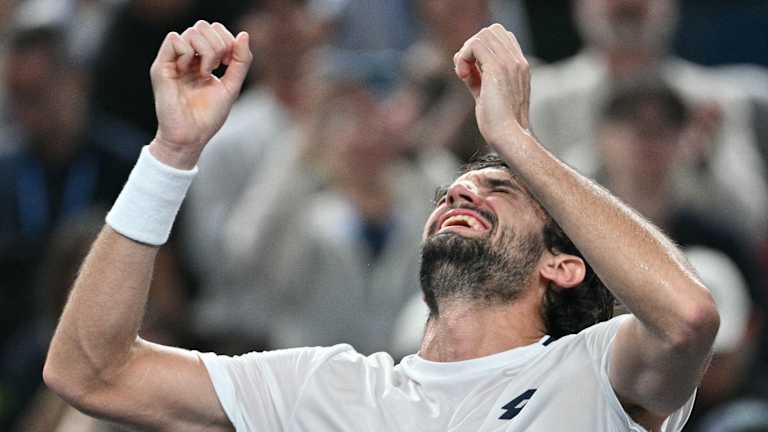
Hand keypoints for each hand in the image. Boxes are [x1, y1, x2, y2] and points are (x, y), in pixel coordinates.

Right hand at [149, 21, 251, 168]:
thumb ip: (240, 61)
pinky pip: (174, 39)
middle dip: (219, 43)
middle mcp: (187, 57)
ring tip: (206, 72)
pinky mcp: (162, 66)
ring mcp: (174, 60)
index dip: (226, 39)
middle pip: (203, 26)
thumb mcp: (232, 86)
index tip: (229, 62)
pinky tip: (191, 71)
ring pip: (192, 31)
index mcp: (202, 59)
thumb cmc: (208, 116)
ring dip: (207, 51)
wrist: (191, 137)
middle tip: (220, 66)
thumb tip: (243, 34)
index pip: (214, 29)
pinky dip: (189, 53)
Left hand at [453, 24, 529, 145]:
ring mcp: (510, 62)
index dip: (481, 49)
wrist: (509, 137)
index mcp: (519, 67)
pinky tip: (462, 76)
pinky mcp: (498, 68)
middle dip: (472, 47)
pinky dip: (463, 57)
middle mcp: (517, 61)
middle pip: (491, 31)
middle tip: (466, 72)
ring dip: (466, 52)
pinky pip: (474, 45)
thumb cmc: (498, 124)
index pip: (501, 37)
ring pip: (482, 35)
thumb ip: (478, 79)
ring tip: (464, 75)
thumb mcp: (487, 96)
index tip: (472, 72)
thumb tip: (464, 67)